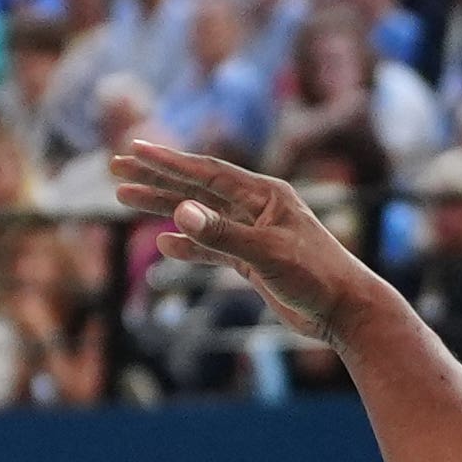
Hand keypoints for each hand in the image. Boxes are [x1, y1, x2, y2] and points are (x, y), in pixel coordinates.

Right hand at [113, 136, 370, 340]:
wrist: (346, 311)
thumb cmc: (317, 278)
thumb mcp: (267, 255)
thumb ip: (222, 234)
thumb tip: (178, 213)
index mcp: (264, 195)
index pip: (206, 172)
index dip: (167, 162)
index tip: (133, 150)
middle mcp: (258, 208)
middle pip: (197, 187)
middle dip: (156, 177)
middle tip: (116, 168)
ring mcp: (256, 234)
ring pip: (201, 215)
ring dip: (164, 207)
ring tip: (126, 198)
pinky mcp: (256, 261)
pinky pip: (213, 247)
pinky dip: (189, 245)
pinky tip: (164, 244)